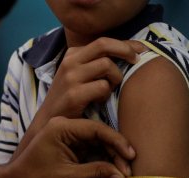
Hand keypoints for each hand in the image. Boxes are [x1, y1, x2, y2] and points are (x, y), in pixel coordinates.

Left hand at [6, 117, 134, 177]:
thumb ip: (96, 172)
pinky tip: (114, 171)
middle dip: (115, 153)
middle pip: (99, 135)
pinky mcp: (69, 147)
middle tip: (129, 171)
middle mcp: (65, 127)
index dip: (117, 142)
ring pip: (97, 143)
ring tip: (124, 174)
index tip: (130, 156)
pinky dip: (102, 160)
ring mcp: (67, 136)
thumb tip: (122, 175)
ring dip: (111, 158)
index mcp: (61, 127)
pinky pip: (91, 149)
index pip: (96, 129)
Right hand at [32, 38, 146, 125]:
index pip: (103, 41)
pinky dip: (106, 94)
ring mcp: (70, 77)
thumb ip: (94, 64)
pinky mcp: (74, 94)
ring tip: (110, 89)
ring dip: (116, 78)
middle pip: (104, 45)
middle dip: (125, 50)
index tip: (141, 50)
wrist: (48, 123)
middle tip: (137, 61)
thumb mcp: (77, 76)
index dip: (125, 44)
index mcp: (71, 55)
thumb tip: (127, 53)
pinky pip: (102, 87)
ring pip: (106, 65)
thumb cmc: (68, 100)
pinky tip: (99, 101)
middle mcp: (69, 62)